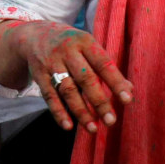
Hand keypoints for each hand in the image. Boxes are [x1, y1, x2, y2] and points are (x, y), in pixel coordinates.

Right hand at [0, 20, 132, 134]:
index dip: (116, 82)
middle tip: (111, 121)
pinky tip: (68, 126)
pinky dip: (58, 112)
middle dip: (99, 102)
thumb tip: (129, 89)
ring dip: (81, 111)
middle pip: (85, 79)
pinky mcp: (39, 75)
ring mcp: (51, 63)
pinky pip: (49, 95)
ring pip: (68, 90)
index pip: (103, 63)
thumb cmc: (71, 45)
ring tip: (93, 129)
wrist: (35, 34)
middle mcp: (67, 51)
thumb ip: (107, 67)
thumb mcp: (89, 47)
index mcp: (85, 42)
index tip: (127, 100)